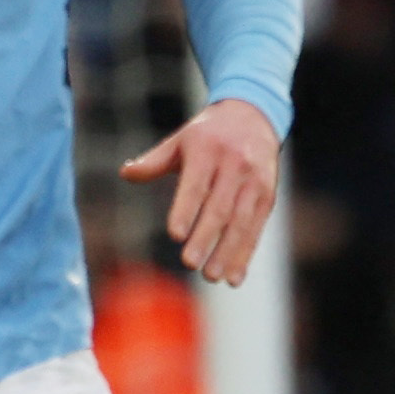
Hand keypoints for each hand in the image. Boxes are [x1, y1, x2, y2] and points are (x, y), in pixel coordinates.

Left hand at [118, 96, 281, 283]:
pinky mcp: (268, 195)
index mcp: (208, 151)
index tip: (175, 234)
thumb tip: (126, 173)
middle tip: (190, 263)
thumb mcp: (180, 139)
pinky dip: (246, 254)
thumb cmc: (206, 134)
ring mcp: (255, 181)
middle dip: (206, 237)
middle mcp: (235, 165)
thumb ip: (154, 160)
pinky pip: (256, 227)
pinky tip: (234, 278)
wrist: (254, 115)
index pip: (196, 184)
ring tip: (212, 277)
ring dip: (228, 251)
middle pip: (219, 207)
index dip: (186, 209)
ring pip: (241, 221)